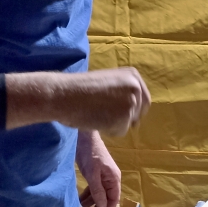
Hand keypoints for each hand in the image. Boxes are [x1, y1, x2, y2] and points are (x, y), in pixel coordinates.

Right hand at [6, 67, 150, 134]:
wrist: (64, 94)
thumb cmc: (79, 88)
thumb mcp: (108, 82)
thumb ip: (122, 92)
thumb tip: (135, 113)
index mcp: (133, 75)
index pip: (144, 99)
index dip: (133, 109)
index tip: (122, 113)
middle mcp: (136, 87)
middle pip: (139, 112)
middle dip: (126, 118)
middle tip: (106, 116)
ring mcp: (131, 102)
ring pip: (129, 123)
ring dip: (114, 123)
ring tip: (96, 113)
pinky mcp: (124, 118)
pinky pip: (120, 131)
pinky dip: (109, 130)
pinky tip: (96, 119)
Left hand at [76, 130, 120, 206]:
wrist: (84, 137)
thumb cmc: (90, 154)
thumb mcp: (93, 173)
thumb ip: (97, 190)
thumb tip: (103, 206)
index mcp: (114, 179)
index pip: (113, 199)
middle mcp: (110, 179)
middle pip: (106, 198)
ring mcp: (102, 176)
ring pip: (98, 194)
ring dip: (90, 202)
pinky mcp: (94, 174)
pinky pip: (93, 188)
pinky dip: (87, 195)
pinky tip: (79, 200)